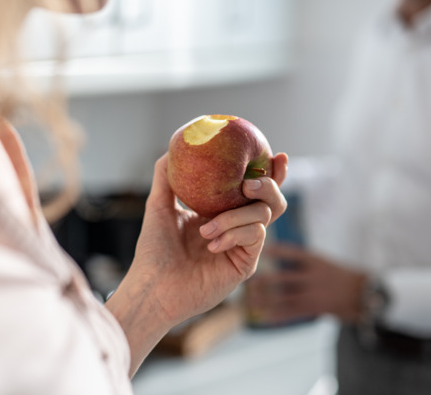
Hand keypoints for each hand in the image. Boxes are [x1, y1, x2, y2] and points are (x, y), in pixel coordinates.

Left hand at [106, 152, 287, 375]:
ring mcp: (243, 246)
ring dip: (236, 216)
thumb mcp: (158, 205)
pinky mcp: (245, 264)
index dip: (271, 171)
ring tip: (206, 228)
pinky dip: (235, 233)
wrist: (153, 286)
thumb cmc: (154, 250)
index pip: (253, 188)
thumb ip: (166, 176)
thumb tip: (173, 144)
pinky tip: (212, 244)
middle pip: (272, 200)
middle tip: (249, 183)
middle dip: (269, 185)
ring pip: (265, 215)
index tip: (276, 154)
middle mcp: (237, 227)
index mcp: (221, 211)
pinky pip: (256, 236)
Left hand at [245, 245, 366, 323]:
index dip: (276, 251)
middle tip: (248, 280)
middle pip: (284, 278)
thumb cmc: (337, 275)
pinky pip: (291, 313)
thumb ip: (301, 259)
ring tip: (249, 300)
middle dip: (265, 280)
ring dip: (265, 300)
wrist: (361, 295)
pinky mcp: (313, 309)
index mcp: (315, 262)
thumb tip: (272, 249)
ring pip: (284, 298)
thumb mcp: (322, 261)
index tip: (260, 251)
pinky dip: (277, 315)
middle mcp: (313, 278)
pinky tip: (263, 317)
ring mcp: (313, 294)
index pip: (293, 254)